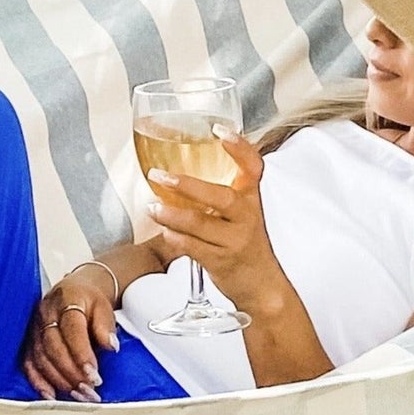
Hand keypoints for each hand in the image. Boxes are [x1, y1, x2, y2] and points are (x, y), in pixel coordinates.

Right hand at [21, 266, 119, 400]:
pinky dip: (38, 382)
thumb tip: (111, 346)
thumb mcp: (104, 306)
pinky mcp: (27, 341)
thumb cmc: (88, 301)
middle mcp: (45, 314)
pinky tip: (51, 395)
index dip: (82, 355)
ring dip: (59, 380)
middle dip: (72, 373)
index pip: (72, 330)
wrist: (73, 291)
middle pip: (54, 347)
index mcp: (66, 301)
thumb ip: (106, 326)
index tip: (94, 376)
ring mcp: (33, 328)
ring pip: (41, 358)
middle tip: (89, 390)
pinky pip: (28, 363)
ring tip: (78, 395)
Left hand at [145, 135, 280, 311]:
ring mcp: (234, 240)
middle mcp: (246, 218)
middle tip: (159, 176)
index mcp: (251, 200)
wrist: (261, 284)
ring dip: (171, 214)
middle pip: (221, 197)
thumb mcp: (240, 213)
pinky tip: (164, 231)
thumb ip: (218, 193)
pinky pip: (193, 246)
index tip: (220, 130)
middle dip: (187, 185)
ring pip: (200, 224)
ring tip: (152, 207)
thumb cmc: (245, 243)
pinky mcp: (220, 261)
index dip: (240, 148)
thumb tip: (178, 170)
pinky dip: (174, 237)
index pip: (253, 168)